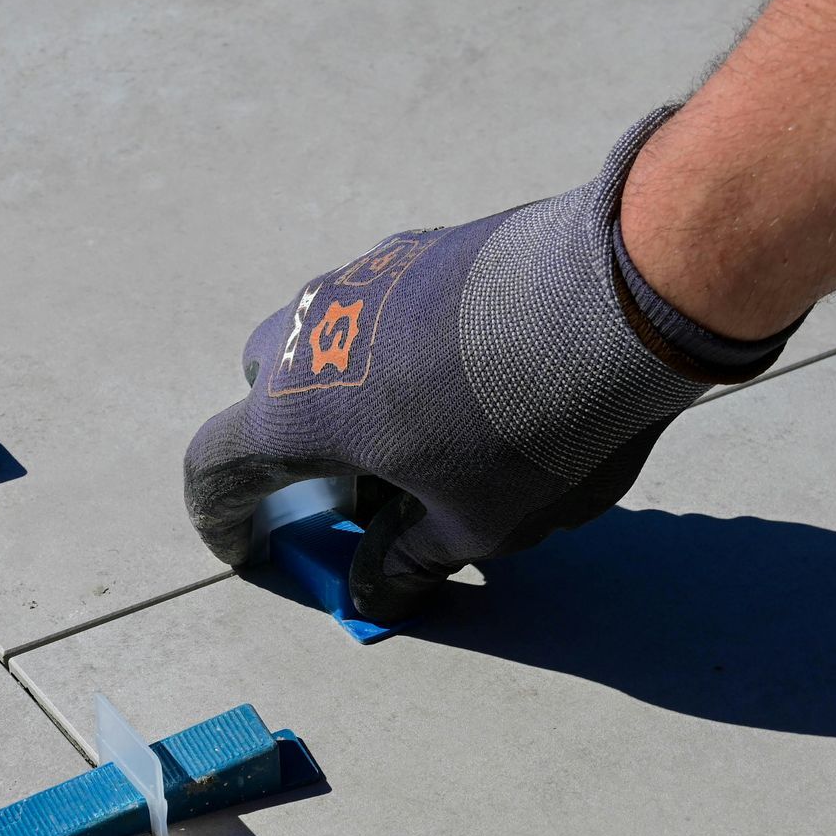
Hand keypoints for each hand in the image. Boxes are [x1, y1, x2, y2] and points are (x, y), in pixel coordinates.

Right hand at [183, 109, 790, 621]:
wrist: (619, 294)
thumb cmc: (530, 429)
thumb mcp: (473, 525)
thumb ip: (408, 560)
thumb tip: (371, 590)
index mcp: (295, 412)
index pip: (216, 466)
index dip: (224, 518)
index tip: (252, 549)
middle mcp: (308, 331)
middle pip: (265, 392)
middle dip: (294, 446)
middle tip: (358, 492)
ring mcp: (364, 275)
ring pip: (324, 339)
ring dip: (348, 391)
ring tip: (423, 435)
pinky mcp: (423, 244)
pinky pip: (383, 306)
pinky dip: (397, 350)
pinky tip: (470, 378)